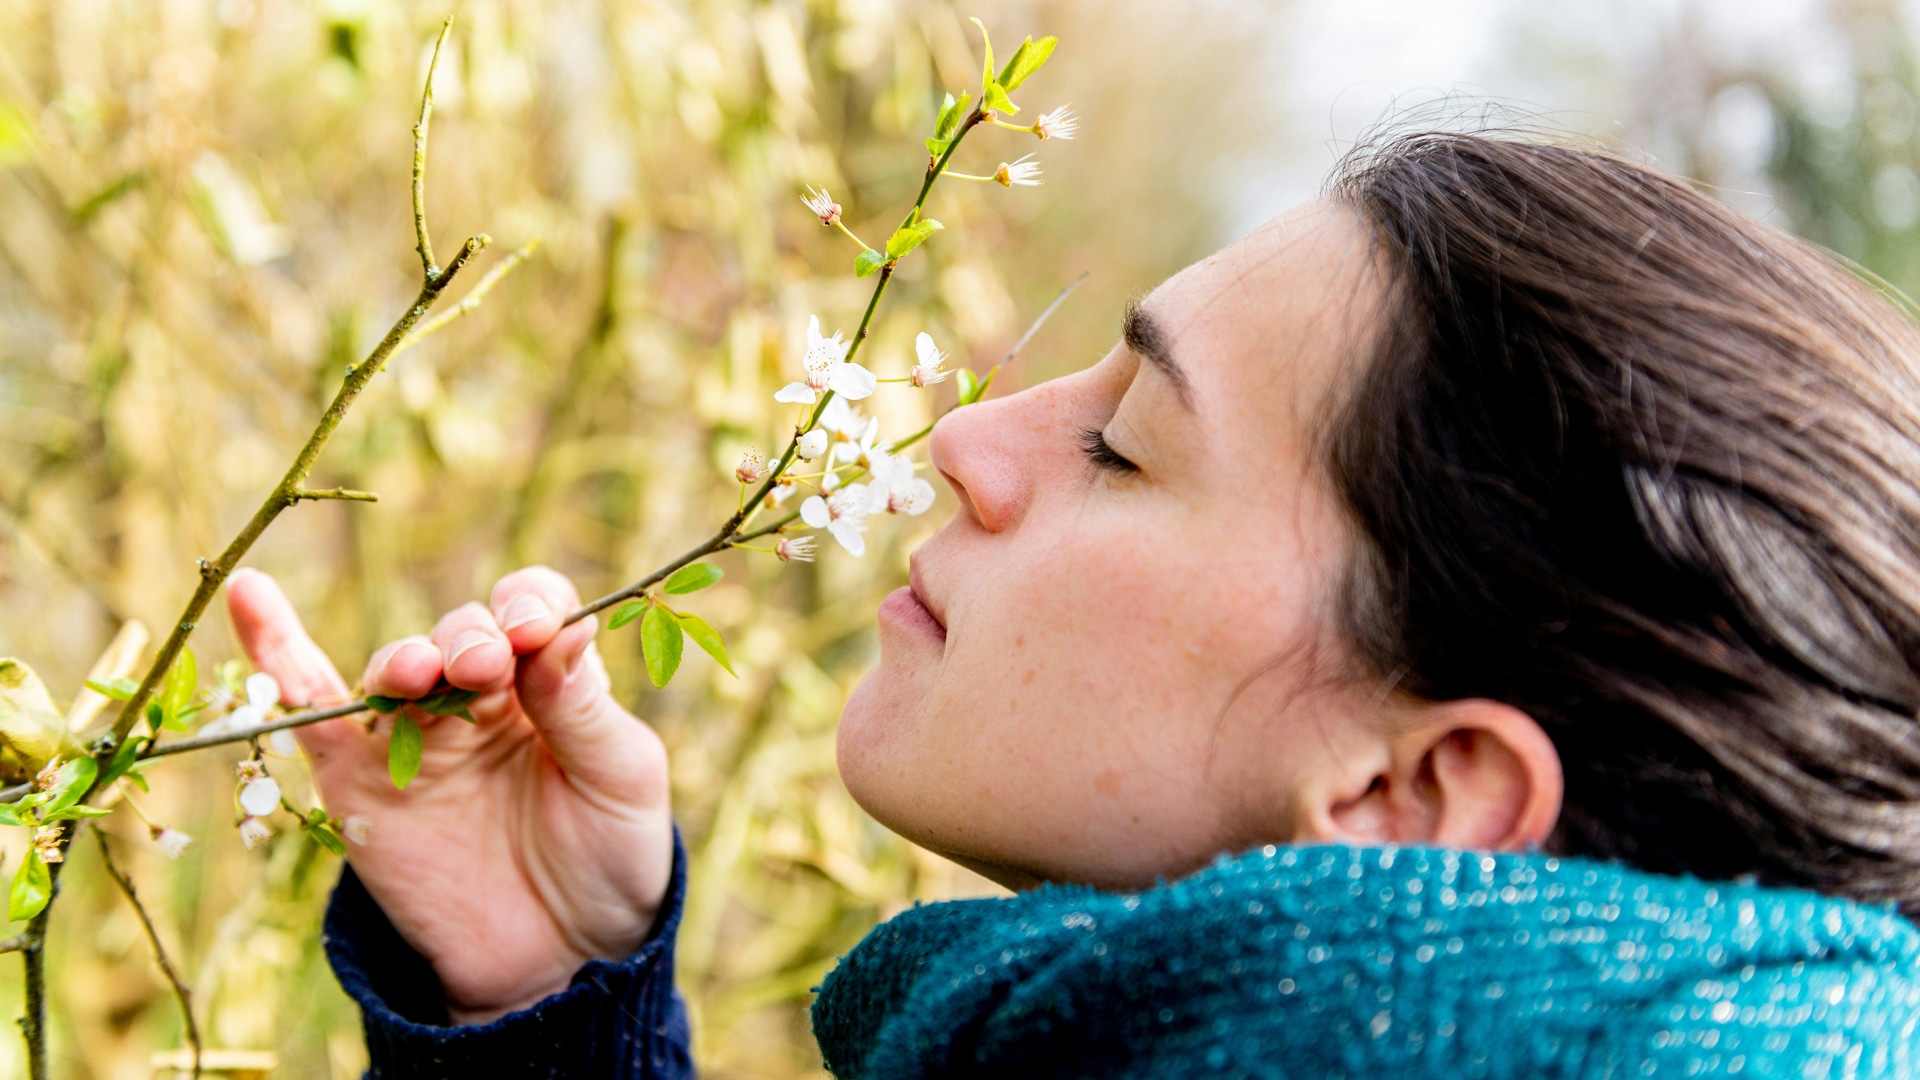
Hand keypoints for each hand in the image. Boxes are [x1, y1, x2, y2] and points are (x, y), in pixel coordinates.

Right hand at [225, 566, 672, 1023]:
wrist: (559, 963)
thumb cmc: (608, 858)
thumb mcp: (621, 778)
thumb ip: (585, 708)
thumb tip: (566, 630)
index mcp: (549, 682)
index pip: (532, 608)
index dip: (529, 604)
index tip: (534, 628)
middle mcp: (479, 697)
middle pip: (460, 633)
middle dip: (469, 638)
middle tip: (484, 664)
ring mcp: (415, 740)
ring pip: (395, 670)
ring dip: (406, 661)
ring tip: (424, 672)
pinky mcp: (360, 785)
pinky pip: (310, 714)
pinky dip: (276, 654)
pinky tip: (250, 594)